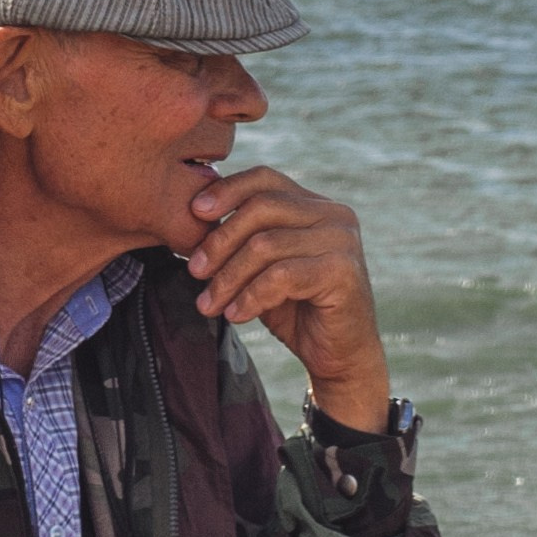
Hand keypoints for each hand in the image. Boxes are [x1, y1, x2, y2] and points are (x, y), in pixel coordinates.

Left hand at [186, 165, 389, 430]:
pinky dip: (250, 297)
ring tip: (208, 304)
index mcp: (315, 205)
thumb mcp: (262, 269)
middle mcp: (334, 214)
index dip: (228, 190)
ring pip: (266, 245)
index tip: (195, 212)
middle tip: (194, 270)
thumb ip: (242, 240)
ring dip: (229, 277)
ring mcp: (342, 241)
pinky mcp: (343, 271)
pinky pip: (281, 276)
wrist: (338, 357)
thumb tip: (193, 218)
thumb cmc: (296, 311)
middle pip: (261, 208)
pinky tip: (235, 315)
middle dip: (220, 240)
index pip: (265, 179)